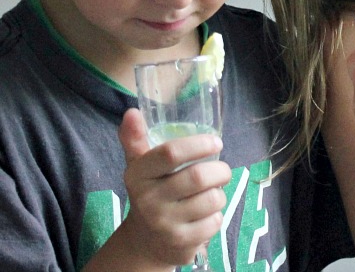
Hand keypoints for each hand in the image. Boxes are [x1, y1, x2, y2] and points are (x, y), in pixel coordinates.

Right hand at [115, 108, 231, 266]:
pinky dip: (217, 215)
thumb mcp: (141, 166)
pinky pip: (215, 221)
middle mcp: (148, 199)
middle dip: (220, 170)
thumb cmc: (151, 192)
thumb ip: (136, 139)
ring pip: (212, 199)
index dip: (199, 144)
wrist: (145, 241)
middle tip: (222, 171)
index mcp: (138, 174)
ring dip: (220, 194)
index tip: (216, 142)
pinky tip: (205, 215)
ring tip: (211, 193)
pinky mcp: (181, 242)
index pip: (170, 153)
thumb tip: (132, 112)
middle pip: (198, 177)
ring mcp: (164, 223)